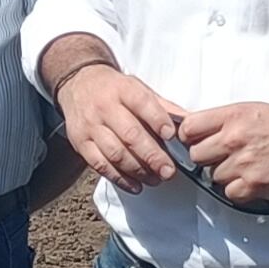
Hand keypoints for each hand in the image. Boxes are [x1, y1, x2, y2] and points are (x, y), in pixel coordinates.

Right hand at [56, 59, 191, 191]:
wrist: (78, 83)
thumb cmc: (115, 89)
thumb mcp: (138, 88)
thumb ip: (163, 107)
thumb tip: (190, 123)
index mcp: (123, 89)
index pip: (141, 103)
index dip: (157, 119)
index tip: (171, 135)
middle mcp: (105, 107)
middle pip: (129, 134)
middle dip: (151, 155)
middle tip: (168, 171)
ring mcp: (91, 126)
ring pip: (115, 153)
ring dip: (138, 170)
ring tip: (155, 179)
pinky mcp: (81, 143)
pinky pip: (100, 165)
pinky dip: (119, 178)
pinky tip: (135, 185)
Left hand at [175, 98, 268, 209]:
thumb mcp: (251, 110)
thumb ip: (222, 121)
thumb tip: (197, 132)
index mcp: (231, 116)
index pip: (187, 129)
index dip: (189, 138)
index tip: (196, 142)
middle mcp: (234, 139)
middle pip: (196, 156)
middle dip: (206, 159)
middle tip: (224, 157)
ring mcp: (243, 163)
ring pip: (212, 177)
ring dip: (225, 176)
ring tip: (245, 168)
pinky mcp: (254, 184)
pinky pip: (229, 193)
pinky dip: (239, 191)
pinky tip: (252, 179)